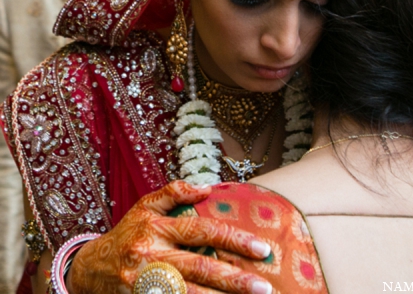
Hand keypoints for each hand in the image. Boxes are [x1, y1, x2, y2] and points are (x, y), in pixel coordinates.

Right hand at [69, 181, 272, 293]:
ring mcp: (144, 283)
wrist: (89, 269)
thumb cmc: (127, 234)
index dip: (233, 239)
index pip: (201, 231)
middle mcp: (150, 255)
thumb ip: (174, 193)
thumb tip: (207, 188)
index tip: (262, 248)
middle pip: (199, 267)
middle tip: (264, 287)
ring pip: (189, 293)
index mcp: (156, 228)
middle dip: (234, 279)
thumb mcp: (145, 206)